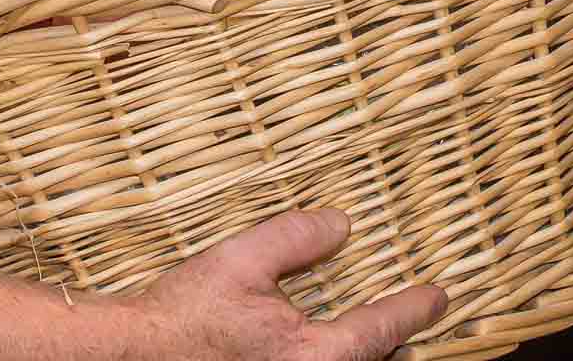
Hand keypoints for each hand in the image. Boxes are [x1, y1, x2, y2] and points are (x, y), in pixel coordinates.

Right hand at [140, 210, 448, 359]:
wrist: (135, 356)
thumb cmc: (183, 317)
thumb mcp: (241, 262)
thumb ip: (296, 240)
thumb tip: (340, 226)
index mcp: (313, 355)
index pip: (381, 328)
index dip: (414, 308)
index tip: (438, 295)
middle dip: (394, 344)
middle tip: (415, 321)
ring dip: (365, 354)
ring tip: (379, 338)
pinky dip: (334, 358)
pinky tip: (318, 346)